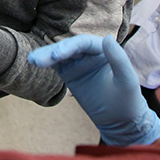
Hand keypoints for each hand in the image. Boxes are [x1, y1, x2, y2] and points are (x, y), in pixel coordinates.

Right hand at [28, 35, 159, 145]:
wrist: (120, 121)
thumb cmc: (127, 100)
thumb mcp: (127, 80)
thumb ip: (118, 59)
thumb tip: (107, 38)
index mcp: (103, 50)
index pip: (83, 43)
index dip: (69, 47)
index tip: (57, 55)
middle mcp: (89, 52)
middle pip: (68, 47)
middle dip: (53, 52)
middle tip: (37, 60)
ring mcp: (78, 62)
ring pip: (59, 54)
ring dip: (46, 56)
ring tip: (32, 60)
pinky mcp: (70, 73)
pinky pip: (56, 65)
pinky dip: (46, 63)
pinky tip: (35, 62)